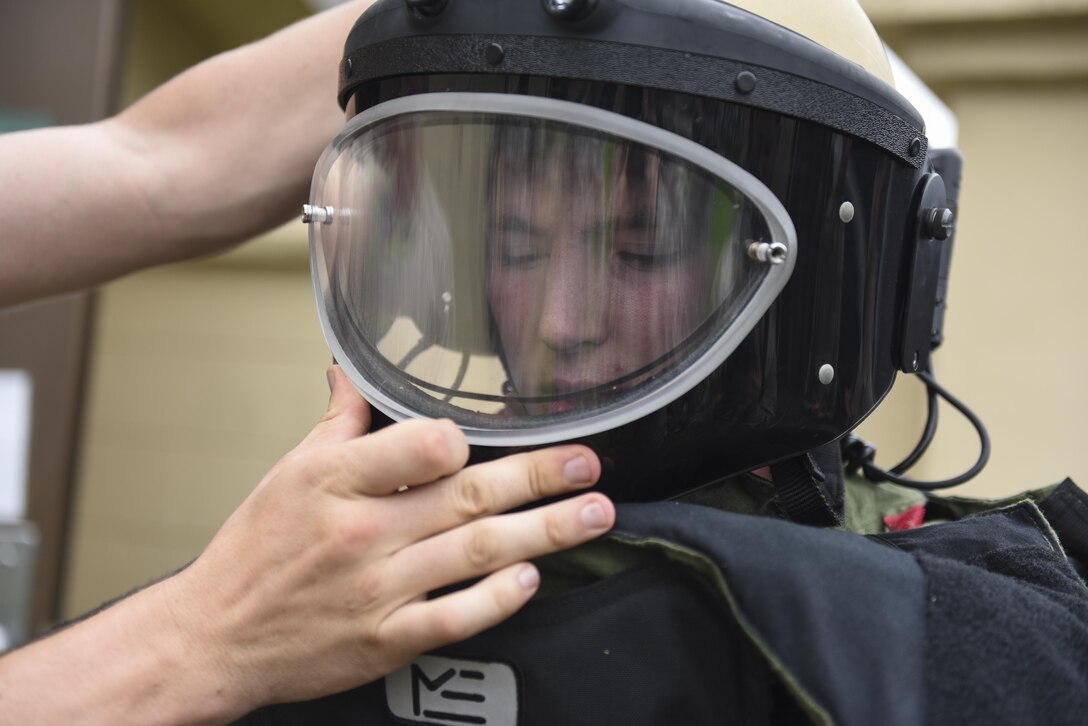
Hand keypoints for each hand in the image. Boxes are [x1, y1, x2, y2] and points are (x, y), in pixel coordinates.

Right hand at [162, 365, 613, 715]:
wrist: (214, 636)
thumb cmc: (255, 550)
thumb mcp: (288, 473)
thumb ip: (338, 423)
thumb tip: (351, 370)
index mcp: (334, 480)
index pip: (421, 446)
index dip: (466, 438)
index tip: (507, 431)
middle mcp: (361, 532)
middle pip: (468, 496)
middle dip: (540, 477)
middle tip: (590, 463)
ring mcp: (376, 590)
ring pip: (478, 553)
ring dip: (546, 531)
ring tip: (595, 513)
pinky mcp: (385, 640)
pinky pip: (456, 617)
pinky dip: (499, 598)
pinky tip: (532, 577)